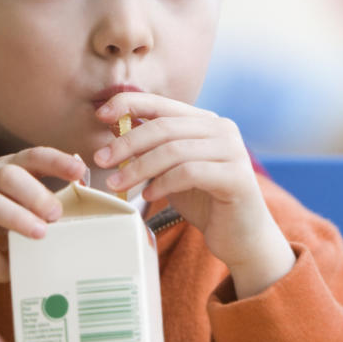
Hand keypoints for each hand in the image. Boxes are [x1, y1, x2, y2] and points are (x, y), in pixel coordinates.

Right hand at [0, 147, 85, 286]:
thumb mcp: (2, 187)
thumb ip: (36, 188)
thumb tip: (86, 194)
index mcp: (3, 169)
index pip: (32, 156)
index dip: (57, 161)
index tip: (81, 172)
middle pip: (9, 176)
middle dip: (35, 193)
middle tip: (56, 213)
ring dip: (16, 218)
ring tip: (40, 234)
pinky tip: (13, 271)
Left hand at [93, 92, 293, 297]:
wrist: (242, 238)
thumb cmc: (204, 202)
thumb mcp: (172, 170)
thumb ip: (153, 149)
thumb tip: (115, 129)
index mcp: (206, 121)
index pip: (163, 104)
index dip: (130, 104)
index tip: (101, 115)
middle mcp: (223, 129)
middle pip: (165, 127)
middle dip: (127, 142)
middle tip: (101, 159)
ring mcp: (233, 151)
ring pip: (174, 150)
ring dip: (139, 166)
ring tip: (116, 184)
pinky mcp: (237, 177)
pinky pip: (190, 173)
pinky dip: (163, 183)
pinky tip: (149, 195)